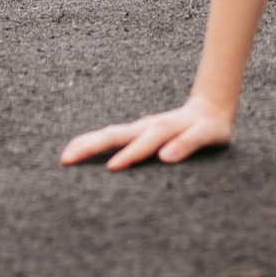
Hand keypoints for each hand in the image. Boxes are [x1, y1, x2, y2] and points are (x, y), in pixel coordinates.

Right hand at [62, 99, 232, 169]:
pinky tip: (78, 150)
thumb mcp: (208, 135)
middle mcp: (146, 127)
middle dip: (91, 146)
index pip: (144, 143)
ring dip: (87, 143)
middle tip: (67, 159)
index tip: (111, 168)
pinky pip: (111, 137)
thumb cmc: (210, 127)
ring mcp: (139, 128)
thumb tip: (166, 157)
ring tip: (65, 155)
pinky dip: (92, 142)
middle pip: (115, 135)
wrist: (209, 108)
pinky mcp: (136, 132)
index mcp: (163, 129)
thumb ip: (188, 143)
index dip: (129, 155)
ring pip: (108, 134)